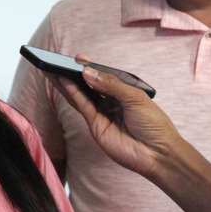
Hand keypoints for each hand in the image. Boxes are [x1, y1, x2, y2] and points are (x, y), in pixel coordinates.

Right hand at [49, 56, 181, 178]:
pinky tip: (65, 82)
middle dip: (72, 74)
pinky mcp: (95, 125)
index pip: (102, 77)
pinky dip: (73, 94)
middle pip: (88, 86)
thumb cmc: (154, 124)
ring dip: (66, 83)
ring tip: (52, 69)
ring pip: (80, 95)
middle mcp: (110, 102)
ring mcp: (101, 114)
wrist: (158, 153)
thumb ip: (111, 84)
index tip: (78, 57)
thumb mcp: (135, 97)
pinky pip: (82, 106)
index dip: (90, 68)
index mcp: (122, 93)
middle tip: (56, 61)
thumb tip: (87, 72)